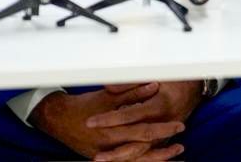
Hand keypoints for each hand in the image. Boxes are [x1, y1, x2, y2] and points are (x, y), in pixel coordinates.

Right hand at [30, 83, 184, 160]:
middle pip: (143, 149)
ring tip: (173, 155)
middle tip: (181, 145)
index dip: (163, 128)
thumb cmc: (85, 104)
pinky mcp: (102, 156)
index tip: (179, 125)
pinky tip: (155, 160)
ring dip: (156, 159)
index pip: (144, 130)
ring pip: (135, 160)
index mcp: (113, 128)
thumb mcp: (109, 96)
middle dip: (163, 148)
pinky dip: (142, 161)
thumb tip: (154, 86)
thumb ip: (132, 92)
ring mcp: (106, 153)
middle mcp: (110, 144)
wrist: (59, 118)